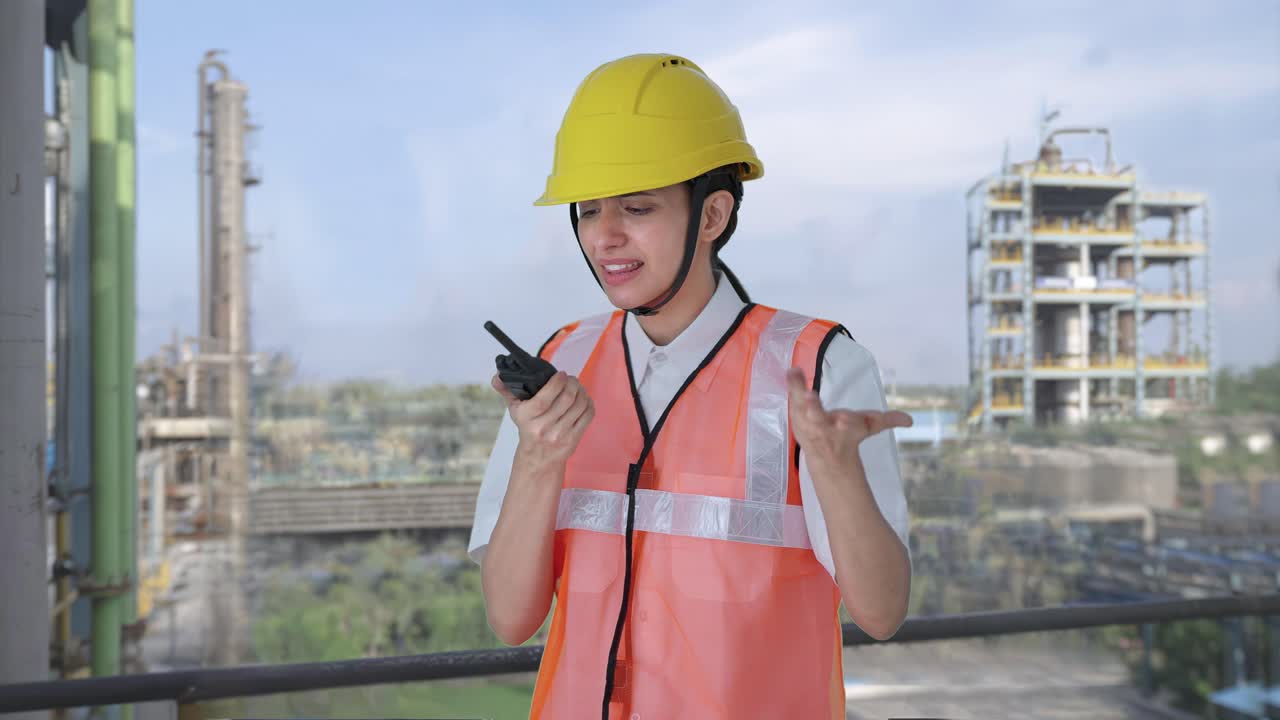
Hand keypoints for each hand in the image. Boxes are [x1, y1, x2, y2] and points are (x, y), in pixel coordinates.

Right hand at [492, 370, 593, 468]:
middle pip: (567, 398)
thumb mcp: (515, 410)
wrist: (538, 458)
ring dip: (582, 391)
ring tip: (578, 387)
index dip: (557, 382)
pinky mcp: (574, 439)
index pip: (545, 397)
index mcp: (527, 417)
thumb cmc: (528, 429)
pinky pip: (587, 415)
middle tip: (571, 379)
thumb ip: (506, 391)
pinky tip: (583, 399)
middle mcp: (543, 427)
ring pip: (579, 405)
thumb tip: (497, 376)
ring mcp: (560, 434)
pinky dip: (588, 403)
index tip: (561, 374)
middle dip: (573, 383)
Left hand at [786, 367, 912, 470]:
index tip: (844, 419)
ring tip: (794, 373)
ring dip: (796, 391)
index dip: (846, 422)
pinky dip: (792, 387)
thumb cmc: (849, 434)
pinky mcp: (797, 419)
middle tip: (809, 396)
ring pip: (801, 407)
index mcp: (844, 427)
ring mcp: (808, 424)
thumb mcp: (869, 426)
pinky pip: (793, 401)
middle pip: (818, 417)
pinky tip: (791, 372)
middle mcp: (824, 426)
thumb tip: (910, 420)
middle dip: (813, 408)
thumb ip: (888, 421)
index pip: (847, 425)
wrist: (827, 454)